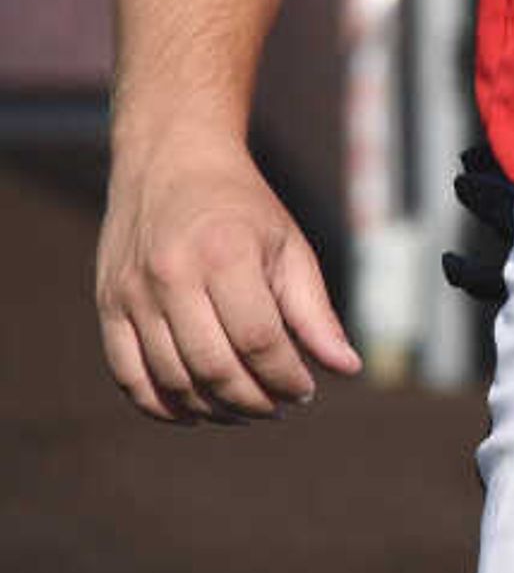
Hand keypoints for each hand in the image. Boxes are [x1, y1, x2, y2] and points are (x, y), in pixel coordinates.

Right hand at [95, 132, 361, 422]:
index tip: (305, 392)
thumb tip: (347, 368)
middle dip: (253, 401)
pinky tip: (196, 410)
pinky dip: (162, 406)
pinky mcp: (107, 307)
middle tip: (279, 408)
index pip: (258, 340)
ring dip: (212, 409)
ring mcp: (132, 294)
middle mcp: (171, 275)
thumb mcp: (290, 247)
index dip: (286, 378)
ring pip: (170, 380)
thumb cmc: (242, 208)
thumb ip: (315, 312)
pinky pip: (128, 377)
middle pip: (212, 367)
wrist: (171, 162)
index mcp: (226, 254)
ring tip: (246, 410)